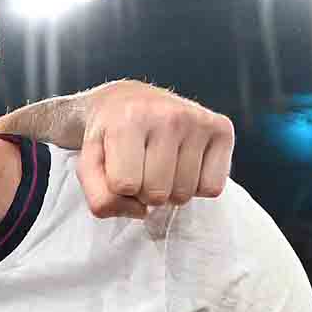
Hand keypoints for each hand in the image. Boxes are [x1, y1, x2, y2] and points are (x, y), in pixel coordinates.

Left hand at [75, 82, 232, 218]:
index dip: (118, 186)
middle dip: (144, 191)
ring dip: (170, 189)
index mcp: (128, 120)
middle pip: (157, 194)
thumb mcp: (89, 166)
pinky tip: (183, 162)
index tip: (118, 165)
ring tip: (160, 162)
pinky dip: (196, 186)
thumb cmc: (108, 138)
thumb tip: (142, 211)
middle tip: (140, 165)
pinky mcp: (222, 129)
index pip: (124, 186)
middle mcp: (168, 115)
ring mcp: (198, 120)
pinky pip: (212, 188)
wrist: (128, 101)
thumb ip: (101, 199)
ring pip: (184, 194)